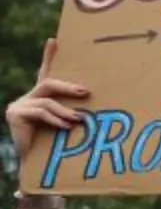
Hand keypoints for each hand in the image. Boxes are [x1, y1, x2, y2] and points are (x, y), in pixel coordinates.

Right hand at [7, 40, 89, 172]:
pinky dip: (54, 119)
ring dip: (65, 110)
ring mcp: (19, 105)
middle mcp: (29, 98)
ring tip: (77, 120)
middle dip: (68, 86)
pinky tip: (65, 127)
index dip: (49, 56)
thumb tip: (96, 107)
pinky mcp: (15, 115)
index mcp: (41, 98)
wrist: (36, 168)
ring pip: (47, 100)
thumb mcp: (68, 128)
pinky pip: (39, 112)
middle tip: (85, 92)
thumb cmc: (56, 148)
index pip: (46, 73)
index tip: (55, 40)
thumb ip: (75, 115)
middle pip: (48, 83)